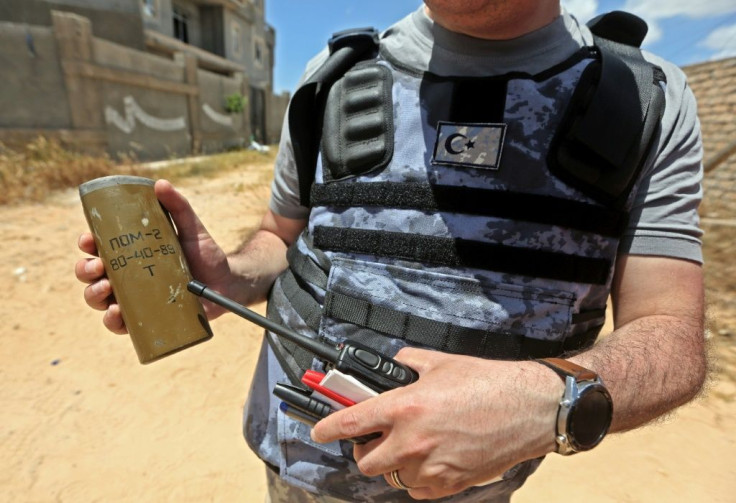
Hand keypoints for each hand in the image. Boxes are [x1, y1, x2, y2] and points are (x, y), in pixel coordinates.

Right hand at [75, 179, 230, 333]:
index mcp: (130, 253)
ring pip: (98, 299)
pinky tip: (116, 313)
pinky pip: (120, 325)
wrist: (227, 283)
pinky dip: (112, 321)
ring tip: (107, 289)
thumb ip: (178, 207)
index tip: (88, 240)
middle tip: (98, 267)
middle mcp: (126, 276)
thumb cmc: (206, 255)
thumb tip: (161, 184)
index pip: (99, 247)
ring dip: (94, 295)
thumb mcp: (192, 228)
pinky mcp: (145, 319)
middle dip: (85, 270)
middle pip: (91, 274)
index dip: (87, 244)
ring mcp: (133, 299)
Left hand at [311, 348, 559, 499]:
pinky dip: (416, 478)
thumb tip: (392, 365)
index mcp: (404, 408)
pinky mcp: (450, 483)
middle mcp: (411, 441)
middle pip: (364, 461)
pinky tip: (430, 459)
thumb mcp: (440, 363)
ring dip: (393, 463)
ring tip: (410, 445)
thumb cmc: (487, 383)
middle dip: (364, 450)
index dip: (327, 428)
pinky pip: (417, 489)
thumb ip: (407, 364)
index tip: (318, 430)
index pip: (350, 423)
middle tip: (376, 437)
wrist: (528, 408)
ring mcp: (430, 467)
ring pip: (391, 477)